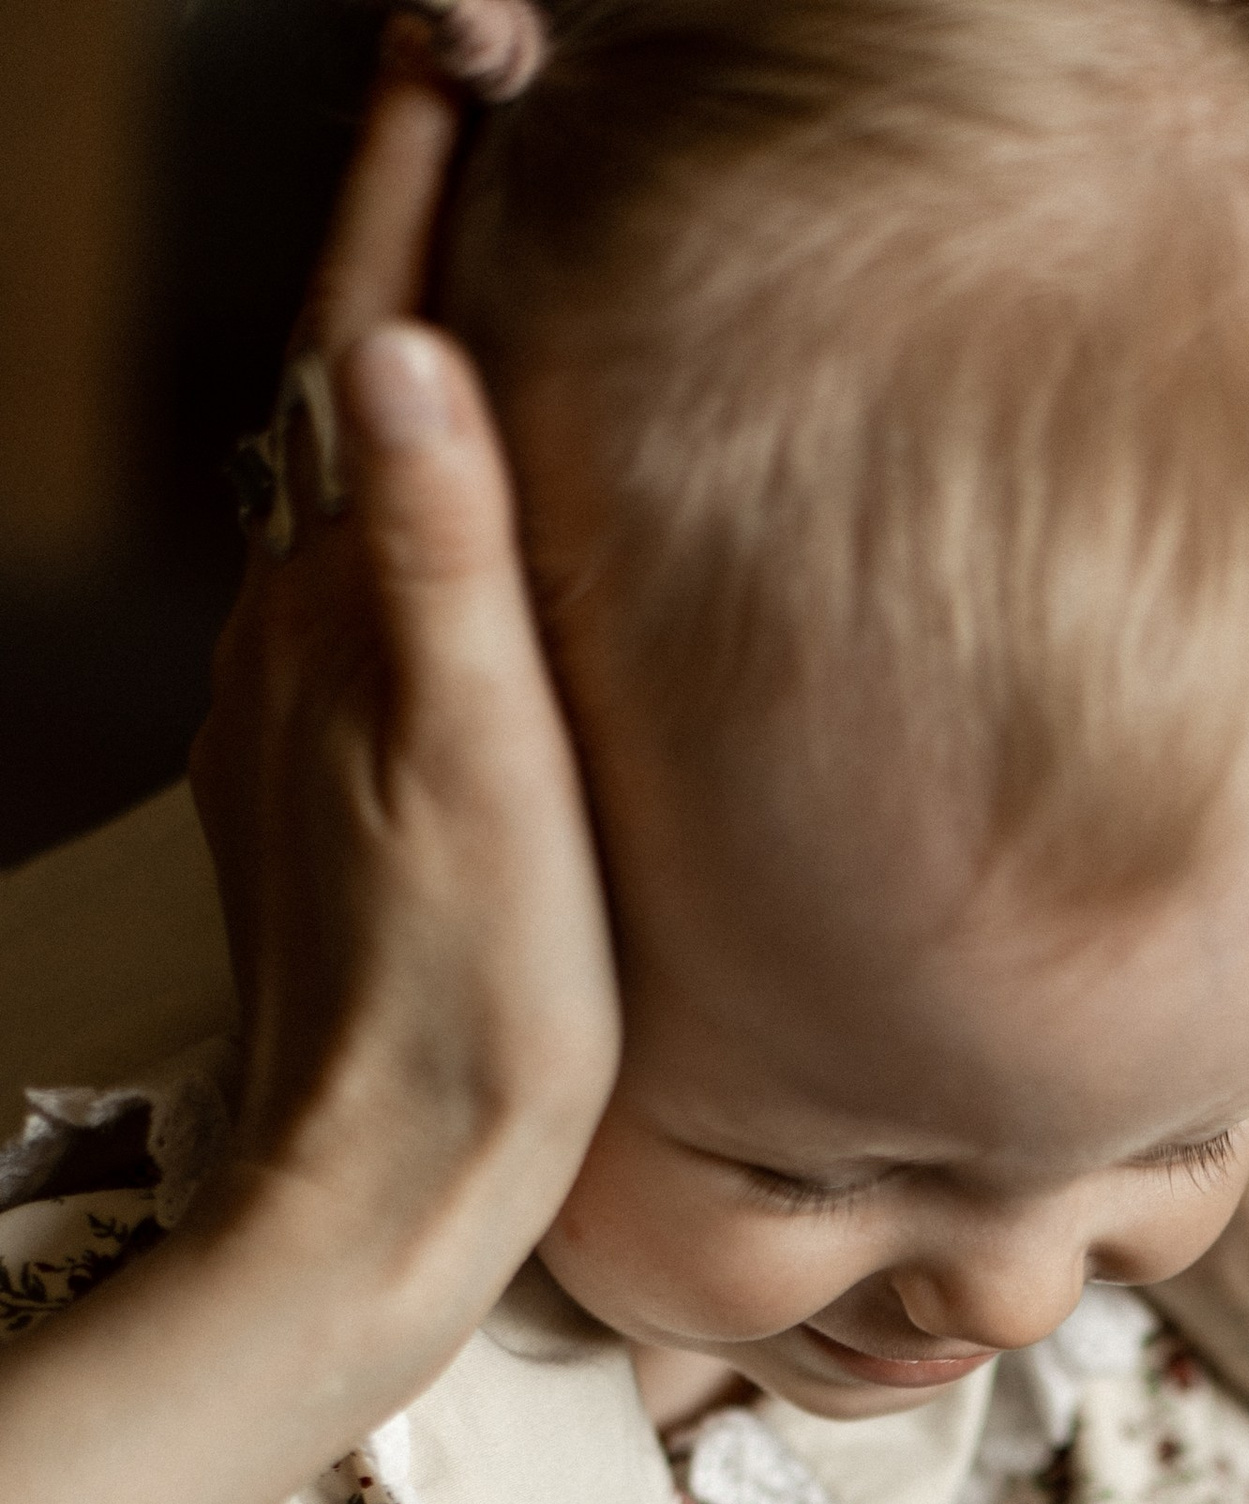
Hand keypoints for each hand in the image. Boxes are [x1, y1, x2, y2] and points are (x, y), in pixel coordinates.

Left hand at [188, 56, 619, 1347]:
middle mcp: (303, 638)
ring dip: (423, 346)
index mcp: (340, 614)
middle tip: (498, 85)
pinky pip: (382, 574)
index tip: (469, 36)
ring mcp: (315, 708)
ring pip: (364, 473)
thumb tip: (393, 353)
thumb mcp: (481, 794)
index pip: (367, 336)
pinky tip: (494, 496)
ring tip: (509, 251)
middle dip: (418, 222)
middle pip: (353, 374)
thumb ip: (439, 572)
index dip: (414, 178)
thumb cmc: (464, 1027)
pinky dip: (431, 485)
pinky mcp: (346, 776)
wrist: (382, 1206)